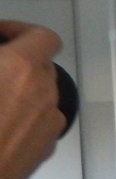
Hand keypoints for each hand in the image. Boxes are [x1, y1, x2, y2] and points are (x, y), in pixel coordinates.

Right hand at [0, 21, 63, 178]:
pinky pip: (38, 122)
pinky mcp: (46, 147)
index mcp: (21, 66)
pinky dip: (23, 118)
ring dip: (19, 92)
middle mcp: (43, 91)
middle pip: (41, 66)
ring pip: (39, 96)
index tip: (0, 37)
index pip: (43, 36)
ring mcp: (49, 121)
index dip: (21, 31)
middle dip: (16, 63)